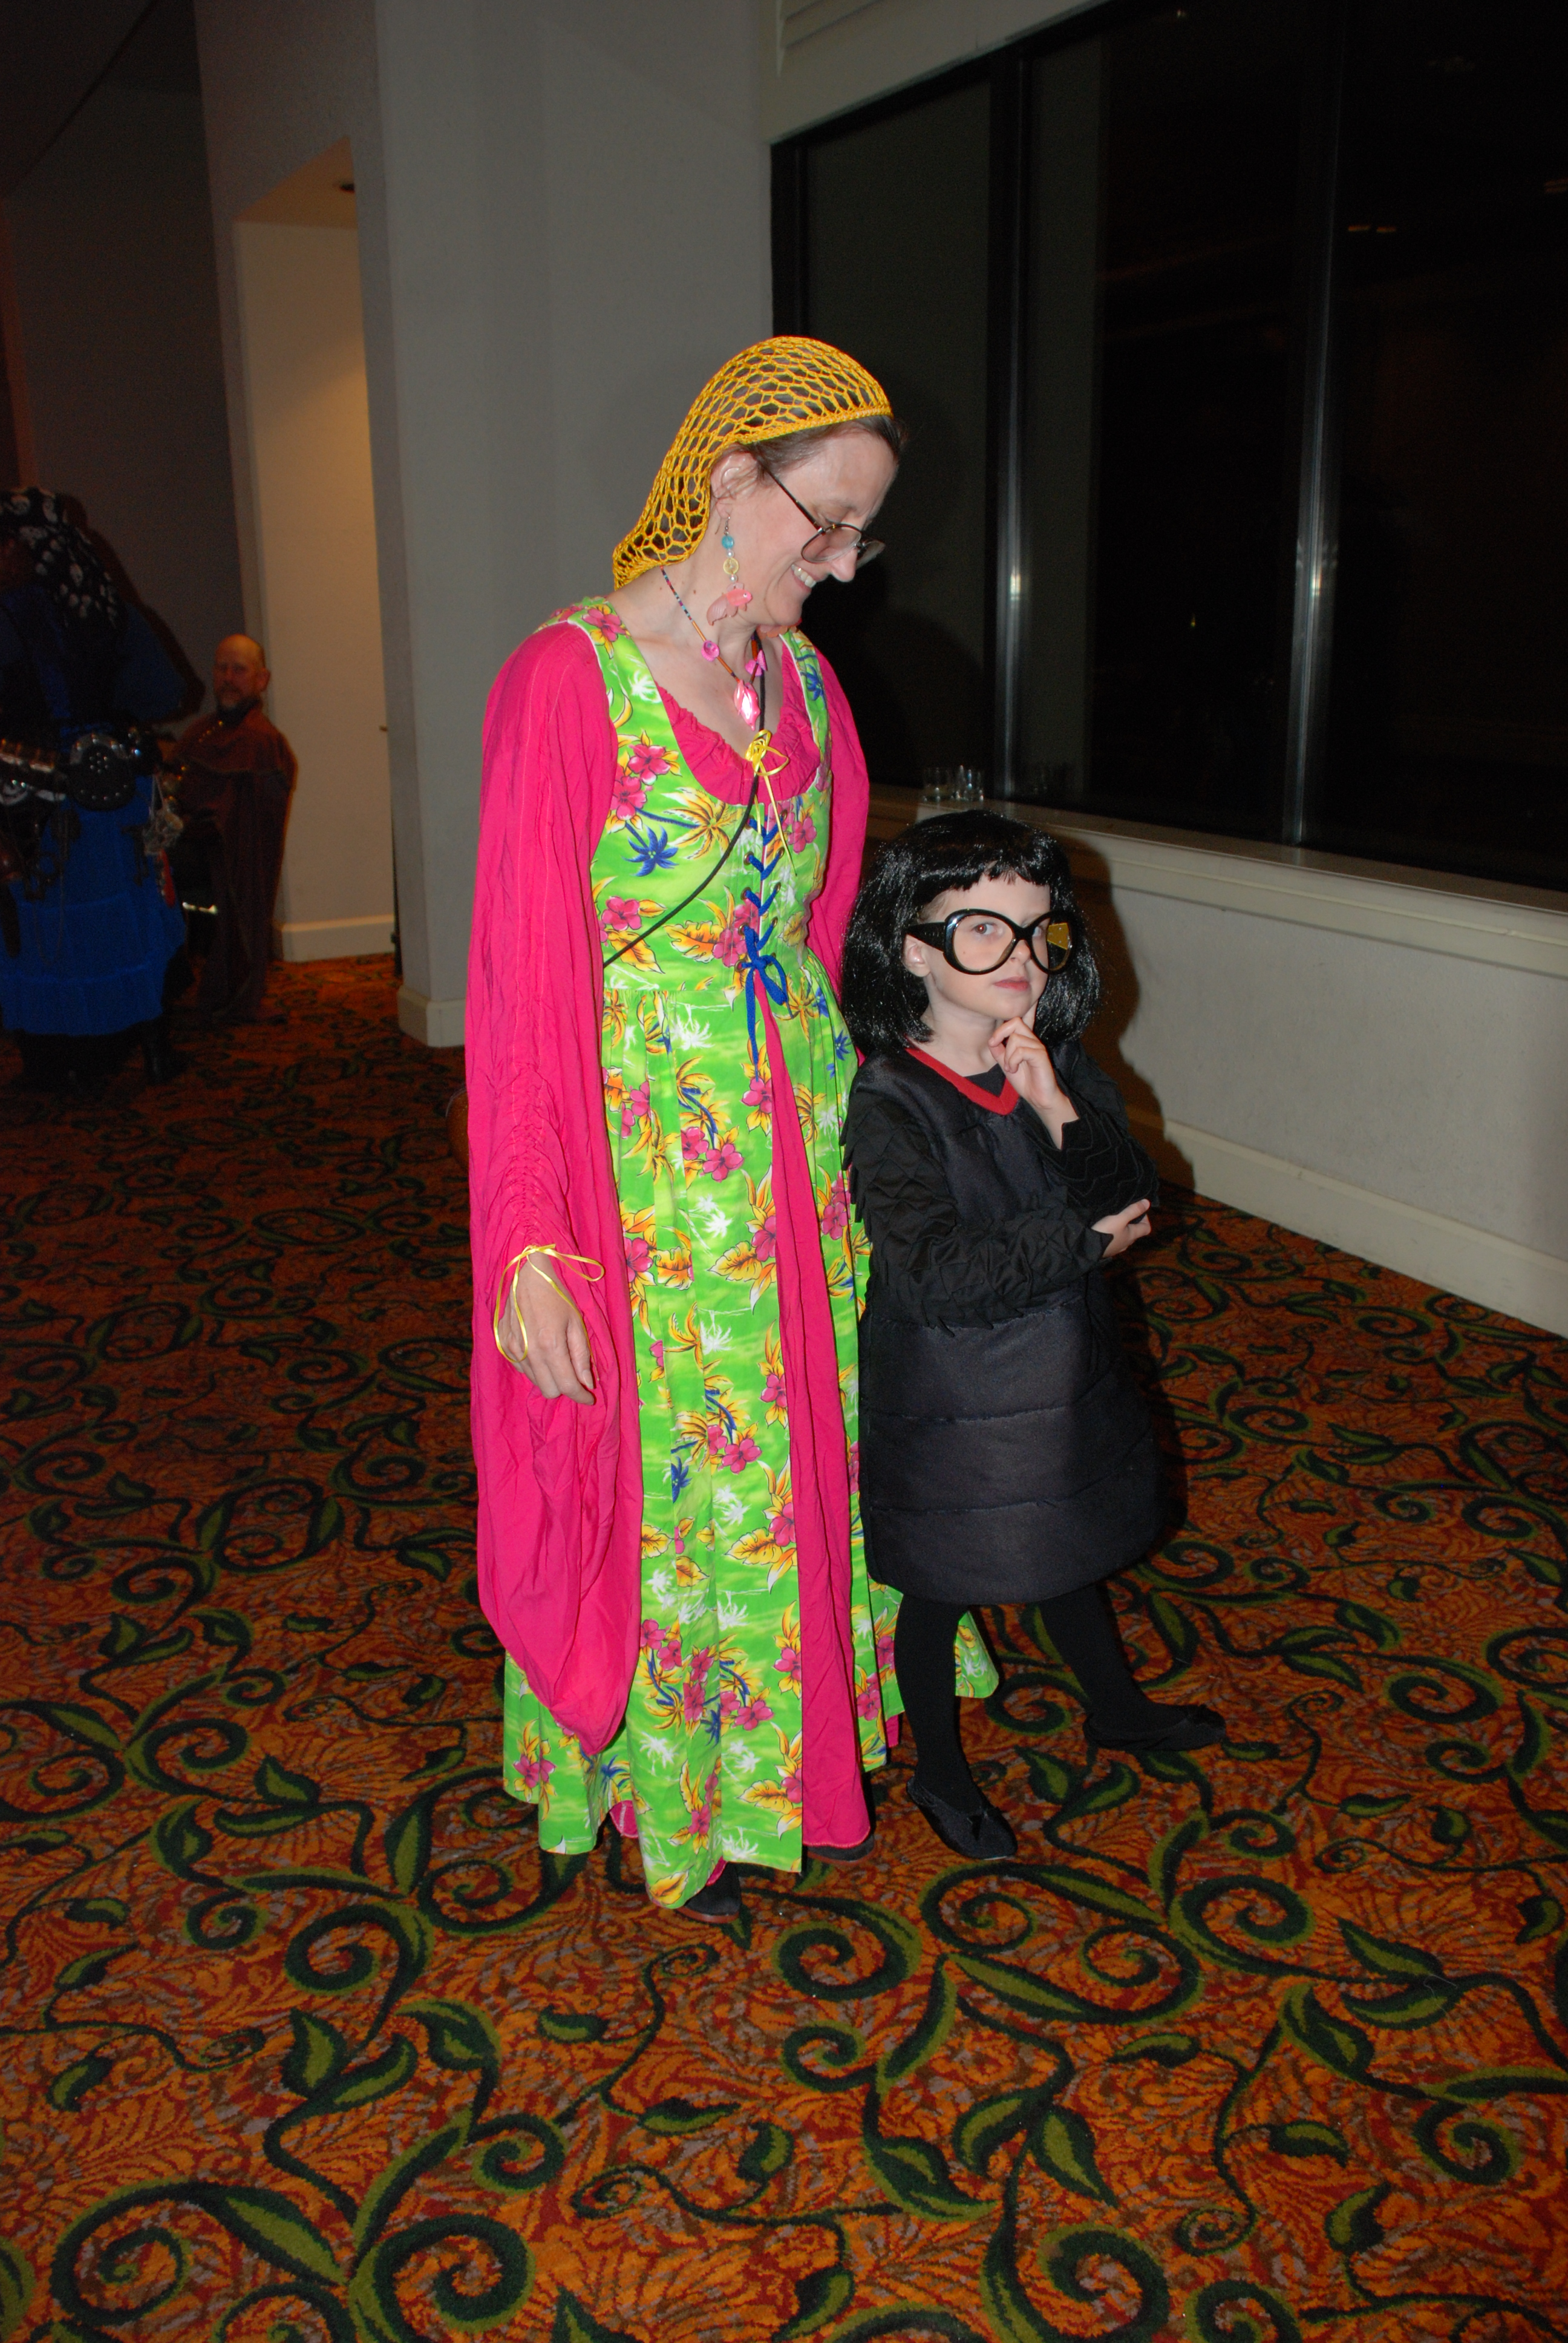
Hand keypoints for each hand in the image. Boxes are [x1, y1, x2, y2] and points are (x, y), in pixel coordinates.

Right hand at [498, 1259, 594, 1402]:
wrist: (527, 1275)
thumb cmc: (557, 1295)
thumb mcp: (576, 1323)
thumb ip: (581, 1356)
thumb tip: (587, 1382)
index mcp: (550, 1346)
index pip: (566, 1386)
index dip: (580, 1396)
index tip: (589, 1398)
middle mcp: (529, 1352)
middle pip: (549, 1390)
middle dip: (564, 1387)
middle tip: (574, 1375)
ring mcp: (512, 1350)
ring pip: (535, 1382)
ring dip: (549, 1378)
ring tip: (557, 1359)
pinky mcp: (503, 1345)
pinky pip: (522, 1370)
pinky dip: (535, 1368)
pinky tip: (541, 1351)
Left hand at [989, 1017, 1077, 1142]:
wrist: (1039, 1098)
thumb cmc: (1025, 1081)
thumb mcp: (1007, 1064)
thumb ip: (999, 1051)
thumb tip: (992, 1040)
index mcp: (1025, 1040)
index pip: (1025, 1017)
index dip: (1023, 1006)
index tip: (1010, 1019)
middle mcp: (1032, 1039)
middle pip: (1015, 1021)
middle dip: (1000, 1033)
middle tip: (996, 1047)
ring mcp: (1037, 1046)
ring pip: (1015, 1038)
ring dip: (1007, 1056)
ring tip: (1011, 1068)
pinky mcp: (1040, 1054)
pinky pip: (1021, 1050)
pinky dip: (1013, 1061)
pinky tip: (1015, 1070)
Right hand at [1094, 1199, 1151, 1258]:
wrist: (1088, 1248)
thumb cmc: (1106, 1231)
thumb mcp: (1119, 1218)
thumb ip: (1133, 1210)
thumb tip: (1147, 1203)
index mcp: (1132, 1235)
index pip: (1146, 1228)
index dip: (1145, 1219)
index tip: (1138, 1210)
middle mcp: (1127, 1243)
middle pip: (1135, 1232)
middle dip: (1133, 1222)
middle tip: (1124, 1212)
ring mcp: (1117, 1248)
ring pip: (1124, 1237)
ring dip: (1122, 1229)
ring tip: (1114, 1219)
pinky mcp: (1108, 1250)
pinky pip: (1115, 1240)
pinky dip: (1114, 1234)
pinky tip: (1106, 1229)